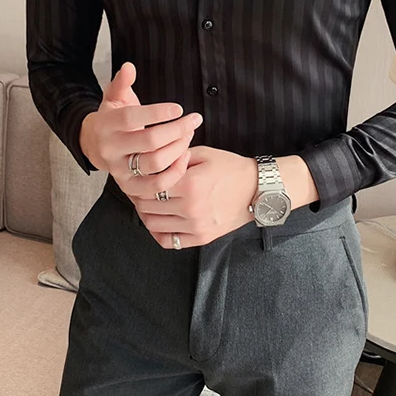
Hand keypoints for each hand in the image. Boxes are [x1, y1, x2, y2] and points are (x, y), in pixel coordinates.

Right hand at [79, 62, 202, 195]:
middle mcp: (111, 149)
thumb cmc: (112, 119)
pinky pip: (156, 186)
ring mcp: (120, 170)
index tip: (179, 108)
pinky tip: (184, 156)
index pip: (132, 118)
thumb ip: (121, 82)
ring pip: (155, 163)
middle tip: (193, 121)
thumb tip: (129, 67)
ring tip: (189, 136)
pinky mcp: (129, 187)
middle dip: (177, 130)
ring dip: (178, 149)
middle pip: (149, 141)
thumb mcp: (113, 98)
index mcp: (106, 125)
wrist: (95, 146)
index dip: (157, 113)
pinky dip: (174, 173)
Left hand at [129, 145, 258, 248]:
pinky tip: (160, 220)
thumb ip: (177, 155)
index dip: (140, 179)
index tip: (138, 176)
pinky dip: (159, 232)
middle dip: (139, 196)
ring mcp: (195, 226)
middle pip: (148, 205)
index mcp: (190, 184)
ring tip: (148, 204)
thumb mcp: (204, 154)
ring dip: (146, 214)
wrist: (257, 190)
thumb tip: (156, 157)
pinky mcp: (201, 238)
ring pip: (153, 225)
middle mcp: (190, 207)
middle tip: (138, 190)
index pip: (150, 184)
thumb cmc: (232, 169)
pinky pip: (169, 241)